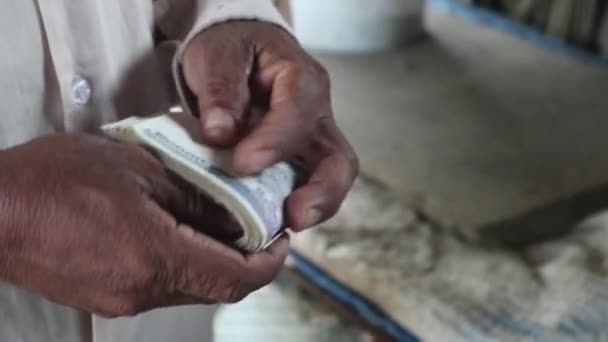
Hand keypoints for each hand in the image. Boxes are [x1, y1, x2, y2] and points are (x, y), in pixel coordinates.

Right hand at [0, 134, 288, 316]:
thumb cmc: (52, 181)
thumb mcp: (135, 168)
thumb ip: (193, 192)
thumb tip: (233, 209)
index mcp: (154, 258)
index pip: (237, 277)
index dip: (270, 260)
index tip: (282, 238)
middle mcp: (143, 291)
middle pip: (219, 287)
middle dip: (247, 258)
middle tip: (256, 223)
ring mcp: (123, 300)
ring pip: (193, 287)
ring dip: (215, 259)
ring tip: (218, 219)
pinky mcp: (108, 297)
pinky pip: (164, 285)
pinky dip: (185, 262)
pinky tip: (178, 229)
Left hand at [183, 21, 358, 230]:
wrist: (240, 51)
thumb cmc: (232, 48)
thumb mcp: (217, 55)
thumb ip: (220, 91)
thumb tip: (221, 133)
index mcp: (300, 78)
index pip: (298, 114)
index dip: (274, 142)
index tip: (242, 164)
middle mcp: (317, 113)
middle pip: (339, 158)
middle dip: (323, 192)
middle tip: (294, 217)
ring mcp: (313, 140)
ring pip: (333, 178)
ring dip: (316, 207)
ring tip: (287, 227)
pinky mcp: (301, 160)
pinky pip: (310, 186)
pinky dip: (296, 206)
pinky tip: (271, 222)